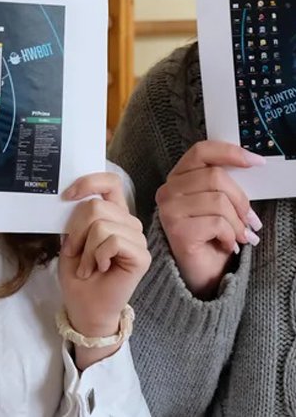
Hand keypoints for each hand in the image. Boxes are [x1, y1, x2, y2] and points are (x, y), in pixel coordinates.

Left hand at [58, 173, 150, 365]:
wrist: (84, 305)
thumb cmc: (78, 273)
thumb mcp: (70, 239)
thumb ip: (76, 217)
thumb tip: (72, 198)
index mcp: (113, 214)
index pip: (110, 182)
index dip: (88, 182)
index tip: (66, 196)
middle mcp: (128, 223)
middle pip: (96, 206)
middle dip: (75, 231)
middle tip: (75, 252)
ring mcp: (137, 239)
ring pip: (101, 224)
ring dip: (85, 249)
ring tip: (87, 265)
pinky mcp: (142, 256)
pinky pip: (113, 241)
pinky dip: (97, 256)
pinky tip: (101, 268)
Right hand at [155, 140, 262, 297]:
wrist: (200, 273)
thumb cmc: (211, 237)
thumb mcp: (219, 204)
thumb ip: (224, 184)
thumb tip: (251, 165)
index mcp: (178, 178)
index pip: (201, 152)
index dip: (230, 152)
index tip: (256, 162)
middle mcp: (168, 191)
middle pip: (216, 177)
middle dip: (241, 201)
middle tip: (250, 221)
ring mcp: (169, 210)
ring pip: (219, 201)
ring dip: (237, 223)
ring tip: (237, 235)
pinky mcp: (176, 230)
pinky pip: (217, 223)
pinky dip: (230, 236)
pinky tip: (226, 244)